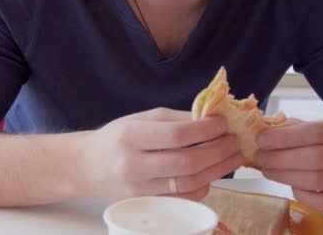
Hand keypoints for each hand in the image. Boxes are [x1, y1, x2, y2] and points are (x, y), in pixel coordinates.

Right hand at [80, 108, 242, 201]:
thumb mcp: (140, 119)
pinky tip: (212, 174)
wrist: (86, 166)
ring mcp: (140, 189)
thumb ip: (175, 119)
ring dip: (217, 170)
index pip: (177, 134)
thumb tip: (211, 118)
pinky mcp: (146, 204)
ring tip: (232, 157)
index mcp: (131, 136)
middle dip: (219, 151)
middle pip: (187, 162)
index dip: (206, 129)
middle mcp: (134, 164)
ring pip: (189, 183)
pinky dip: (203, 187)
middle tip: (235, 142)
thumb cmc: (116, 138)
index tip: (223, 124)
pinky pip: (183, 199)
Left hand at [255, 116, 322, 210]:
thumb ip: (289, 128)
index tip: (261, 139)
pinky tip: (290, 185)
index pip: (315, 131)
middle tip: (260, 157)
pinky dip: (300, 194)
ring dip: (284, 176)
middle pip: (314, 157)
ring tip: (267, 170)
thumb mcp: (311, 127)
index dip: (285, 137)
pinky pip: (320, 202)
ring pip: (315, 180)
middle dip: (280, 158)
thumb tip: (262, 133)